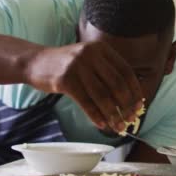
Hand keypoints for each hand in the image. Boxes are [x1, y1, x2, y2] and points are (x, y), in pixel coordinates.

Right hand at [26, 41, 143, 131]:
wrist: (36, 62)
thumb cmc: (67, 66)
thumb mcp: (89, 60)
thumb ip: (107, 73)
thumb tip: (130, 100)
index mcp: (101, 48)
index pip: (125, 71)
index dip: (135, 90)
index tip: (139, 106)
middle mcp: (91, 54)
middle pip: (116, 84)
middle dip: (126, 105)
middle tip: (130, 119)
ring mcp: (77, 66)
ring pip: (102, 95)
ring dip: (112, 114)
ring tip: (118, 126)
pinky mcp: (65, 80)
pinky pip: (85, 102)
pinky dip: (96, 115)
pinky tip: (102, 124)